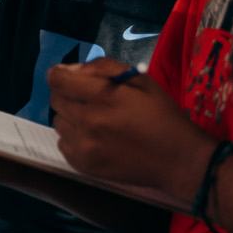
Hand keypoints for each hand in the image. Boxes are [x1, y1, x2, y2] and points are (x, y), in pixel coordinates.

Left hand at [47, 58, 213, 200]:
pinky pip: (63, 142)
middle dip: (69, 94)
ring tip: (96, 120)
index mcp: (102, 96)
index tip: (69, 77)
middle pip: (55, 99)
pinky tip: (95, 138)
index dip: (60, 73)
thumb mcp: (139, 79)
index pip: (57, 79)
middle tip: (91, 100)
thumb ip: (102, 67)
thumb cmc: (160, 114)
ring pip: (58, 121)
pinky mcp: (83, 165)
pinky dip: (74, 137)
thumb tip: (70, 70)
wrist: (177, 159)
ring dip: (71, 116)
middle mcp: (88, 121)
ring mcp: (84, 146)